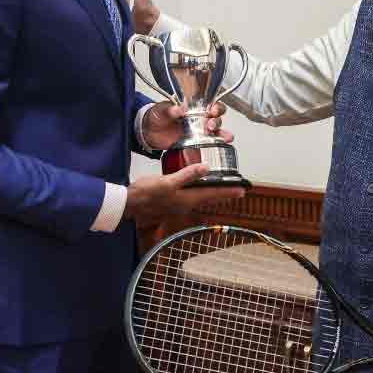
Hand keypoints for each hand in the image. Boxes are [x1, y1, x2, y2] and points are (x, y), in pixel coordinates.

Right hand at [124, 163, 245, 225]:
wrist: (129, 204)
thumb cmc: (147, 193)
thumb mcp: (167, 182)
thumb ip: (187, 175)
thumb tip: (205, 167)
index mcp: (188, 200)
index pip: (213, 194)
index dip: (228, 191)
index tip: (243, 190)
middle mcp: (186, 204)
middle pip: (210, 198)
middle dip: (224, 193)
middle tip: (238, 190)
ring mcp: (178, 203)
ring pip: (202, 197)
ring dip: (213, 193)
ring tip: (223, 188)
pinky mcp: (172, 200)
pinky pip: (192, 195)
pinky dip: (200, 191)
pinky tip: (198, 186)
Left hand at [141, 102, 233, 151]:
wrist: (148, 132)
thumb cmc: (156, 116)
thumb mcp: (161, 110)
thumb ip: (170, 110)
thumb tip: (179, 110)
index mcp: (193, 108)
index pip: (210, 104)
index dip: (215, 106)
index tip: (213, 111)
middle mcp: (198, 119)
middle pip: (216, 118)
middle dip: (218, 122)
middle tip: (211, 126)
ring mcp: (198, 132)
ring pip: (216, 131)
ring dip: (222, 134)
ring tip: (224, 138)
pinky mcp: (195, 143)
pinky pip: (208, 144)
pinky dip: (216, 145)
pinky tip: (219, 146)